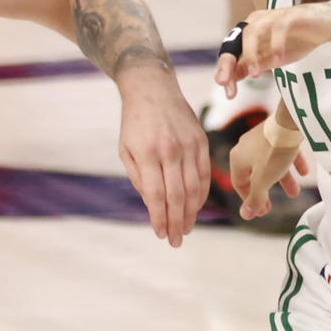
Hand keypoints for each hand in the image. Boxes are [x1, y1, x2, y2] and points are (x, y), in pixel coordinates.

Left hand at [117, 74, 209, 246]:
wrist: (153, 89)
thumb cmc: (134, 123)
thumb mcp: (126, 150)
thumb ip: (139, 178)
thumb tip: (153, 205)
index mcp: (148, 154)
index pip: (157, 195)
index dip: (159, 218)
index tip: (160, 234)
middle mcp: (171, 150)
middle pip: (178, 196)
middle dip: (177, 222)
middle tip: (175, 241)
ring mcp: (189, 145)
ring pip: (194, 187)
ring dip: (191, 212)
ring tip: (185, 229)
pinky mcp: (201, 141)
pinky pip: (204, 174)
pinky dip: (201, 194)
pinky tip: (196, 207)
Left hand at [213, 1, 330, 95]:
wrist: (330, 24)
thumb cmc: (300, 40)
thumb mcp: (273, 59)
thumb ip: (254, 65)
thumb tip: (231, 79)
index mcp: (251, 32)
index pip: (232, 51)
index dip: (227, 71)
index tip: (229, 93)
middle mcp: (258, 22)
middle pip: (237, 41)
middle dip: (229, 63)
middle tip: (227, 83)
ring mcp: (274, 16)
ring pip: (253, 31)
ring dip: (251, 54)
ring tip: (254, 75)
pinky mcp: (291, 15)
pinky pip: (279, 28)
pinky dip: (276, 45)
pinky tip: (278, 61)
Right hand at [229, 119, 315, 220]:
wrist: (291, 121)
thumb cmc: (273, 151)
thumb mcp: (263, 180)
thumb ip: (255, 199)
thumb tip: (245, 215)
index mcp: (237, 158)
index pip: (239, 184)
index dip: (249, 200)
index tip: (261, 211)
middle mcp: (246, 147)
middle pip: (255, 175)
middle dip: (266, 191)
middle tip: (273, 206)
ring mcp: (263, 138)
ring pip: (271, 164)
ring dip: (282, 180)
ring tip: (295, 193)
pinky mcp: (278, 132)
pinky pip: (283, 151)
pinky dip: (291, 163)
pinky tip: (305, 172)